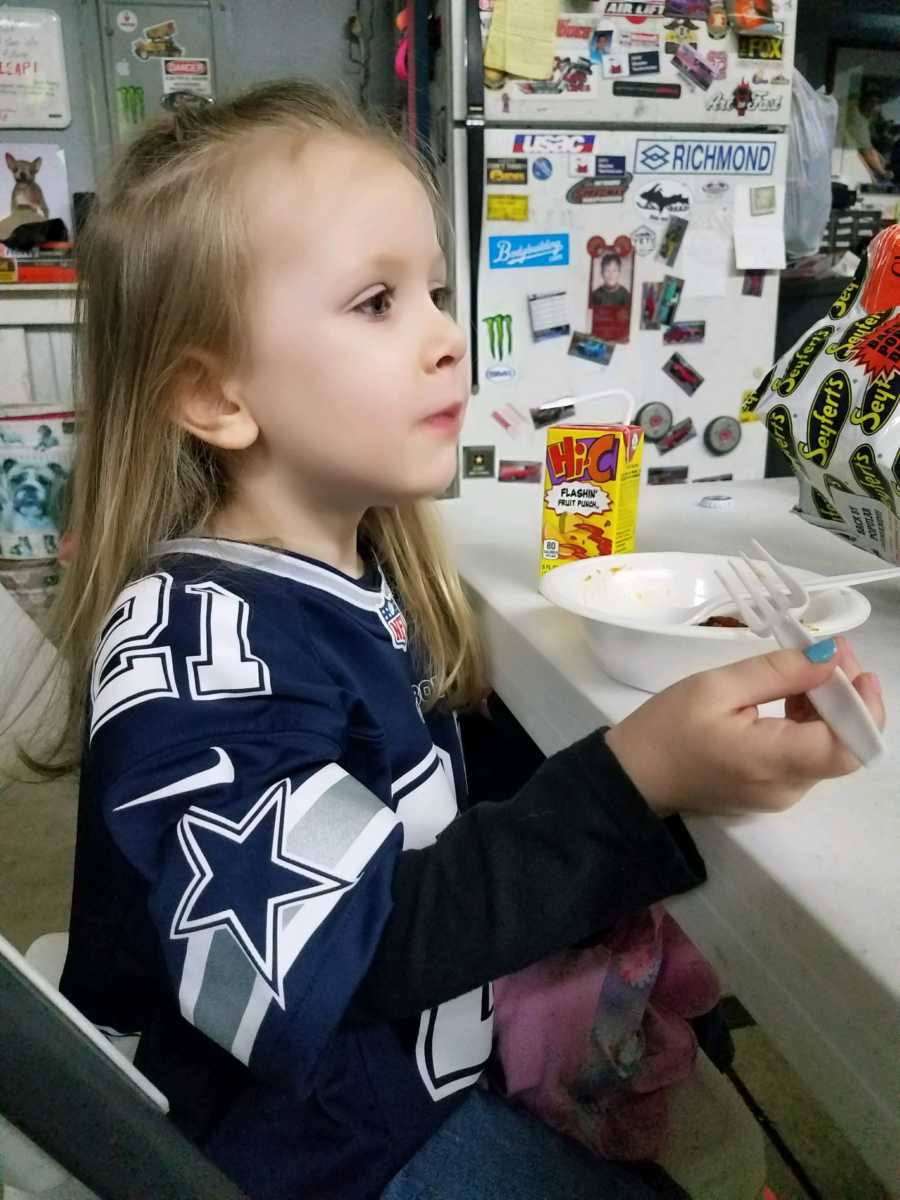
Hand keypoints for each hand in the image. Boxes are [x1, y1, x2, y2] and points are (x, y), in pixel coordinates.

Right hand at [604, 638, 884, 817]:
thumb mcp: (716, 687)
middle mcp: (787, 788)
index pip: (848, 748)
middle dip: (845, 695)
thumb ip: (778, 672)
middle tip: (829, 649)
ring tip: (808, 663)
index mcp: (771, 761)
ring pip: (827, 749)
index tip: (854, 669)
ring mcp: (781, 794)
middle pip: (842, 745)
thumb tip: (830, 657)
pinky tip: (792, 693)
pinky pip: (806, 756)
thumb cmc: (665, 729)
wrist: (632, 777)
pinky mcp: (772, 791)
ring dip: (828, 706)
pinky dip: (809, 722)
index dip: (865, 709)